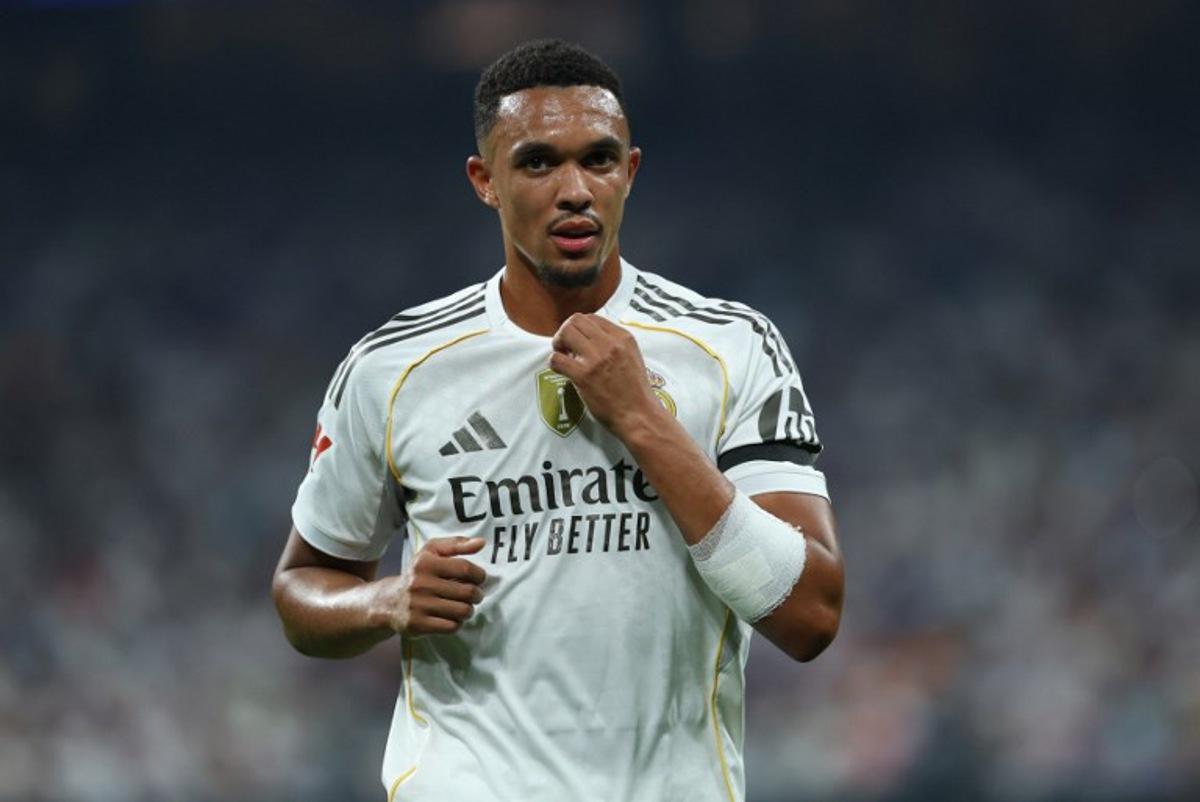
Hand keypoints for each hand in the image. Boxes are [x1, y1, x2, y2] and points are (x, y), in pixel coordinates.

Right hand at [375, 536, 486, 634]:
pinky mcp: (418, 625)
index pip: (465, 568)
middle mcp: (421, 583)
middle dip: (477, 595)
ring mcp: (419, 605)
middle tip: (473, 595)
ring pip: (462, 611)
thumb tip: (481, 543)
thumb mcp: (431, 553)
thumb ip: (456, 544)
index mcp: (425, 563)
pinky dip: (457, 623)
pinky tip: (451, 617)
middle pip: (467, 592)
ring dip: (469, 610)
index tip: (478, 579)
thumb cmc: (417, 575)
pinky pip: (452, 626)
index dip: (479, 575)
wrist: (387, 602)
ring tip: (463, 607)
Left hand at [549, 313, 663, 435]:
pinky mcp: (584, 376)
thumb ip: (614, 344)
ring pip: (565, 333)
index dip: (579, 328)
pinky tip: (561, 371)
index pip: (592, 317)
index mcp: (623, 337)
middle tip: (565, 348)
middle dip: (565, 332)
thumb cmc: (635, 391)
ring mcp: (596, 359)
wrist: (639, 415)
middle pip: (575, 320)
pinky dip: (554, 363)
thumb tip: (589, 339)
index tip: (578, 341)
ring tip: (563, 357)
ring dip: (558, 344)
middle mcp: (610, 344)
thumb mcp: (632, 357)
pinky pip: (557, 359)